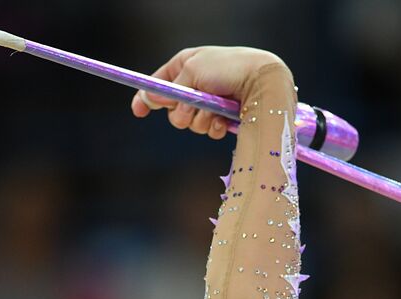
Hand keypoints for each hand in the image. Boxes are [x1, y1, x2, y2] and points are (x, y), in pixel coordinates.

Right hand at [129, 46, 288, 139]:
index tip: (138, 111)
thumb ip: (170, 88)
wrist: (262, 81)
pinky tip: (223, 121)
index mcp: (186, 66)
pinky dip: (213, 127)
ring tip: (214, 111)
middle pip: (173, 110)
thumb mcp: (193, 70)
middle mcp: (196, 85)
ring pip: (190, 124)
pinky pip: (208, 130)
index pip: (159, 83)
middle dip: (181, 114)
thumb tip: (151, 99)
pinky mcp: (223, 117)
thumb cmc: (228, 68)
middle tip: (192, 108)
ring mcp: (210, 102)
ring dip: (200, 120)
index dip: (147, 98)